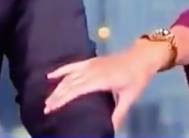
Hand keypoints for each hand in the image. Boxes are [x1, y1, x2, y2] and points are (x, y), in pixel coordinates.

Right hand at [44, 41, 170, 129]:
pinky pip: (73, 65)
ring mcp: (91, 64)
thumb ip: (119, 114)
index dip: (63, 99)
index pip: (77, 90)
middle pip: (70, 83)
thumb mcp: (130, 98)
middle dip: (57, 96)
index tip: (52, 109)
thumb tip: (111, 130)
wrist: (142, 57)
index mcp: (102, 79)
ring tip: (48, 100)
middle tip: (46, 109)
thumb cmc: (137, 78)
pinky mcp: (91, 61)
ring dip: (57, 87)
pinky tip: (50, 76)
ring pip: (69, 75)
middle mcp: (93, 70)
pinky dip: (61, 70)